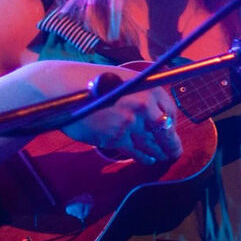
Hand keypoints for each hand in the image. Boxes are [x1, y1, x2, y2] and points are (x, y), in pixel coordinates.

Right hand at [26, 61, 184, 165]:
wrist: (65, 88)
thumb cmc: (93, 82)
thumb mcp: (125, 80)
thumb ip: (142, 95)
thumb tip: (157, 114)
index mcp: (149, 88)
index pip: (171, 111)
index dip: (173, 124)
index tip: (172, 131)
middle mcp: (143, 105)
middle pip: (166, 131)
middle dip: (172, 144)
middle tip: (175, 152)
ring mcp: (130, 122)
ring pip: (151, 143)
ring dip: (159, 152)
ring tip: (164, 157)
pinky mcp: (115, 137)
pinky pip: (134, 150)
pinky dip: (143, 157)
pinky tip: (148, 160)